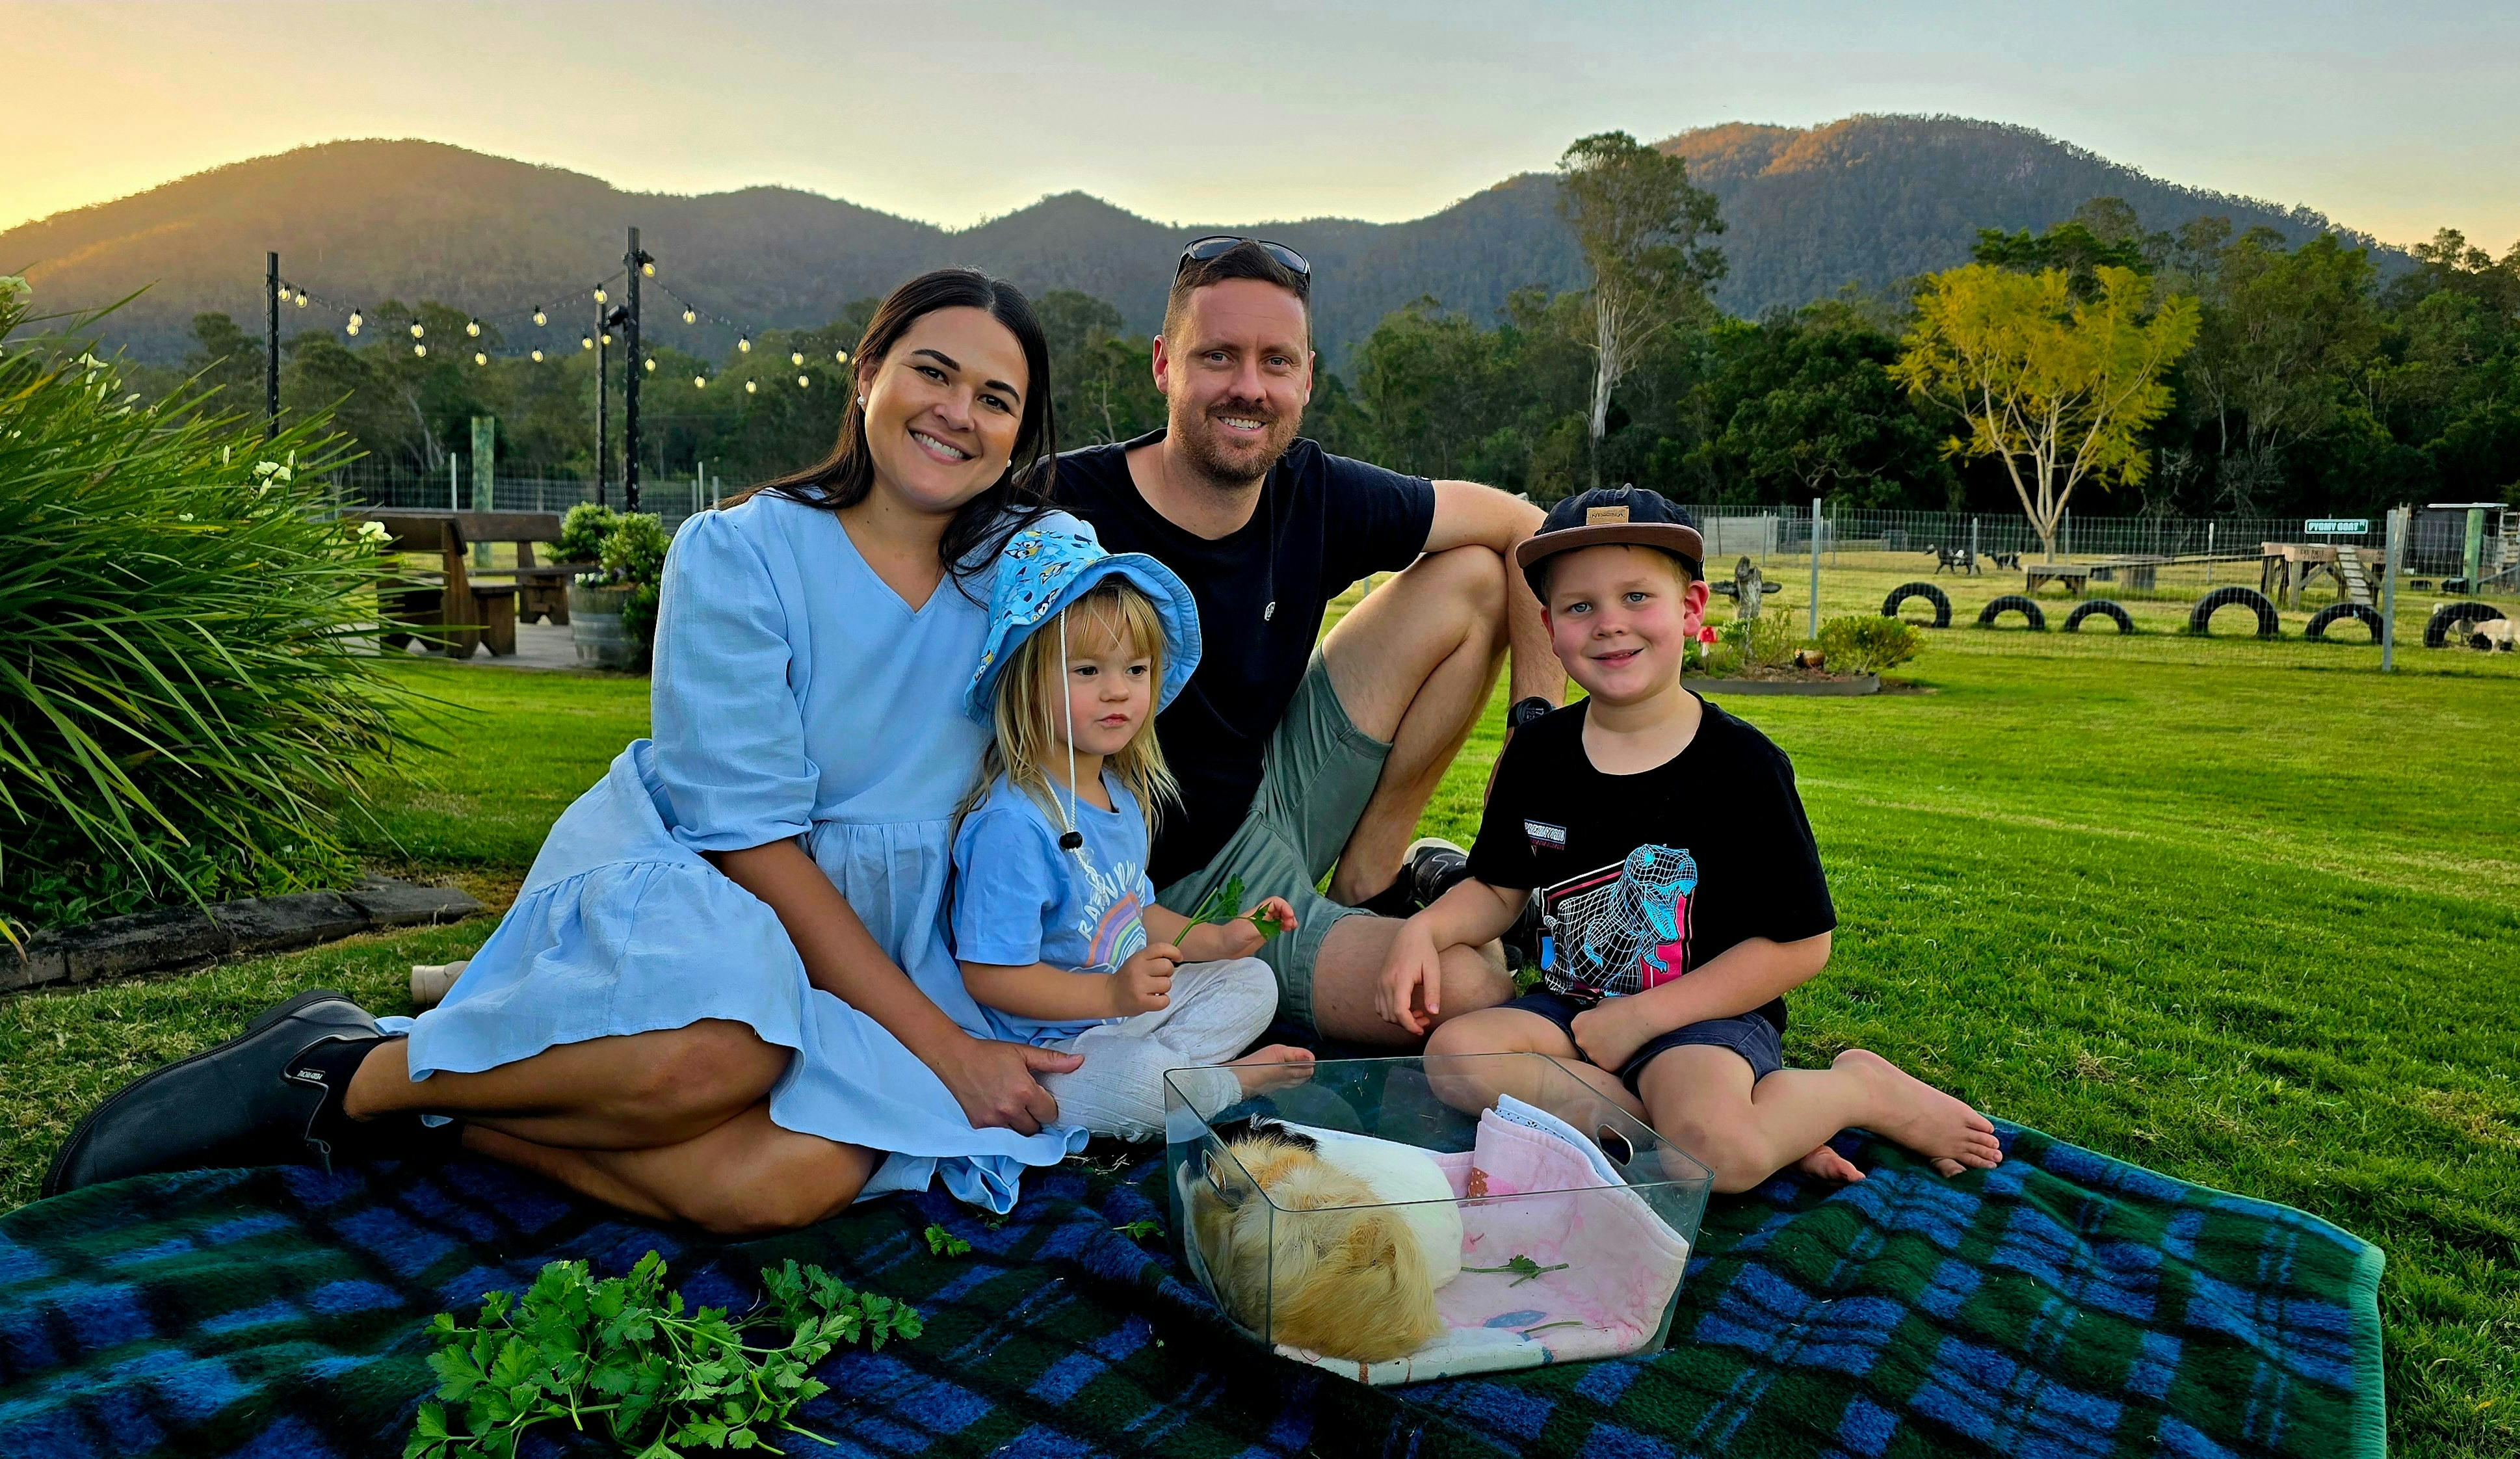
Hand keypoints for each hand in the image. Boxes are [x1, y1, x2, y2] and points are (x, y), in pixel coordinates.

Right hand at [935, 1036, 1079, 1135]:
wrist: (956, 1058)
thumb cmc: (991, 1054)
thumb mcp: (1023, 1053)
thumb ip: (1053, 1060)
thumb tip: (1080, 1061)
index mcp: (1025, 1092)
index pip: (1050, 1113)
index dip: (1047, 1106)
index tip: (1040, 1098)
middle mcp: (1010, 1110)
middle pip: (1036, 1128)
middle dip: (1035, 1117)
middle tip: (1027, 1104)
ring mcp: (994, 1121)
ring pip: (1019, 1135)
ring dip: (1020, 1125)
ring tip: (1014, 1109)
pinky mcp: (980, 1126)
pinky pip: (1001, 1135)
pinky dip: (1003, 1128)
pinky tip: (999, 1113)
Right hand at [1111, 942, 1179, 1015]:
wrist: (1109, 995)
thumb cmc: (1128, 978)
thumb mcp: (1137, 961)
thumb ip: (1153, 958)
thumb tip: (1176, 957)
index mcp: (1138, 957)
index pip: (1161, 948)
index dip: (1174, 952)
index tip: (1178, 958)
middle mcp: (1138, 969)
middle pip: (1167, 966)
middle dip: (1168, 973)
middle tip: (1159, 978)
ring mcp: (1139, 986)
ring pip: (1167, 984)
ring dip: (1164, 988)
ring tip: (1153, 990)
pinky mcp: (1141, 1002)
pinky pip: (1164, 1001)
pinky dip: (1163, 1001)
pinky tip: (1154, 999)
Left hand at [1202, 896, 1298, 959]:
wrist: (1223, 946)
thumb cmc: (1233, 935)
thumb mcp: (1248, 930)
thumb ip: (1263, 926)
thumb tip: (1278, 924)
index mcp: (1259, 912)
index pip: (1275, 902)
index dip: (1285, 907)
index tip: (1289, 917)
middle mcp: (1263, 916)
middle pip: (1280, 909)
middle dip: (1289, 914)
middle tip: (1291, 925)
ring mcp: (1264, 925)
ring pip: (1280, 917)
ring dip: (1288, 920)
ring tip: (1291, 928)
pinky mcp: (1263, 933)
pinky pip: (1277, 927)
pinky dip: (1284, 927)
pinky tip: (1286, 931)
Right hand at [1376, 916, 1443, 1035]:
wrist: (1412, 933)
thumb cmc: (1425, 951)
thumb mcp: (1433, 971)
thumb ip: (1433, 992)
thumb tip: (1434, 1013)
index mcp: (1399, 979)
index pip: (1400, 1011)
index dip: (1410, 1025)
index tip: (1422, 1030)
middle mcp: (1385, 982)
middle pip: (1391, 1015)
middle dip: (1407, 1024)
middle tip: (1425, 1020)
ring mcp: (1380, 982)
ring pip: (1383, 1012)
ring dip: (1399, 1019)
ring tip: (1418, 1014)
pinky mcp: (1379, 981)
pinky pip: (1379, 1005)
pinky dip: (1391, 1012)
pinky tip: (1407, 1008)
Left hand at [1569, 1000, 1647, 1071]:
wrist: (1641, 1018)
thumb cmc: (1623, 1008)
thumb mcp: (1600, 1005)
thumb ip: (1592, 1016)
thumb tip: (1593, 1021)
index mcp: (1577, 1025)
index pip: (1579, 1030)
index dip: (1590, 1029)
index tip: (1600, 1028)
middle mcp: (1580, 1041)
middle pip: (1585, 1045)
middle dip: (1595, 1042)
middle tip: (1610, 1036)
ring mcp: (1592, 1055)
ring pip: (1596, 1056)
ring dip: (1604, 1052)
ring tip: (1619, 1042)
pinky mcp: (1606, 1066)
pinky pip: (1608, 1064)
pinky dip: (1615, 1060)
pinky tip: (1624, 1050)